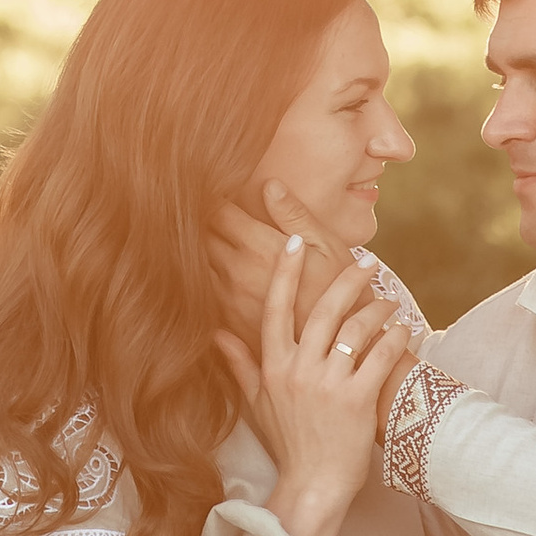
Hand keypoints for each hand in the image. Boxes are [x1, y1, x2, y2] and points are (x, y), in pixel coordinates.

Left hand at [208, 192, 346, 346]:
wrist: (339, 350)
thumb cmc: (339, 290)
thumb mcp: (327, 246)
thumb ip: (295, 215)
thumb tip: (269, 185)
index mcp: (259, 248)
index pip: (219, 212)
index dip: (218, 199)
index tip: (223, 193)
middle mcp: (237, 273)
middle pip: (202, 236)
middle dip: (205, 222)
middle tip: (215, 213)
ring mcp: (228, 300)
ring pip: (197, 264)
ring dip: (203, 250)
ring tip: (215, 240)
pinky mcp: (228, 322)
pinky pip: (203, 292)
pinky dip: (206, 277)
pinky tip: (222, 273)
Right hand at [216, 237, 416, 535]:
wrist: (312, 486)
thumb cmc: (287, 445)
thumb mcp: (256, 403)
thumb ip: (239, 364)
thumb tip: (216, 334)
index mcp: (274, 367)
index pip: (275, 308)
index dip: (285, 272)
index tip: (295, 241)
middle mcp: (298, 370)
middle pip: (323, 310)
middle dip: (345, 280)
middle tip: (365, 262)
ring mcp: (328, 385)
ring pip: (355, 329)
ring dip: (376, 308)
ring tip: (388, 300)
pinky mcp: (358, 400)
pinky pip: (380, 357)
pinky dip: (394, 338)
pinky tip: (403, 329)